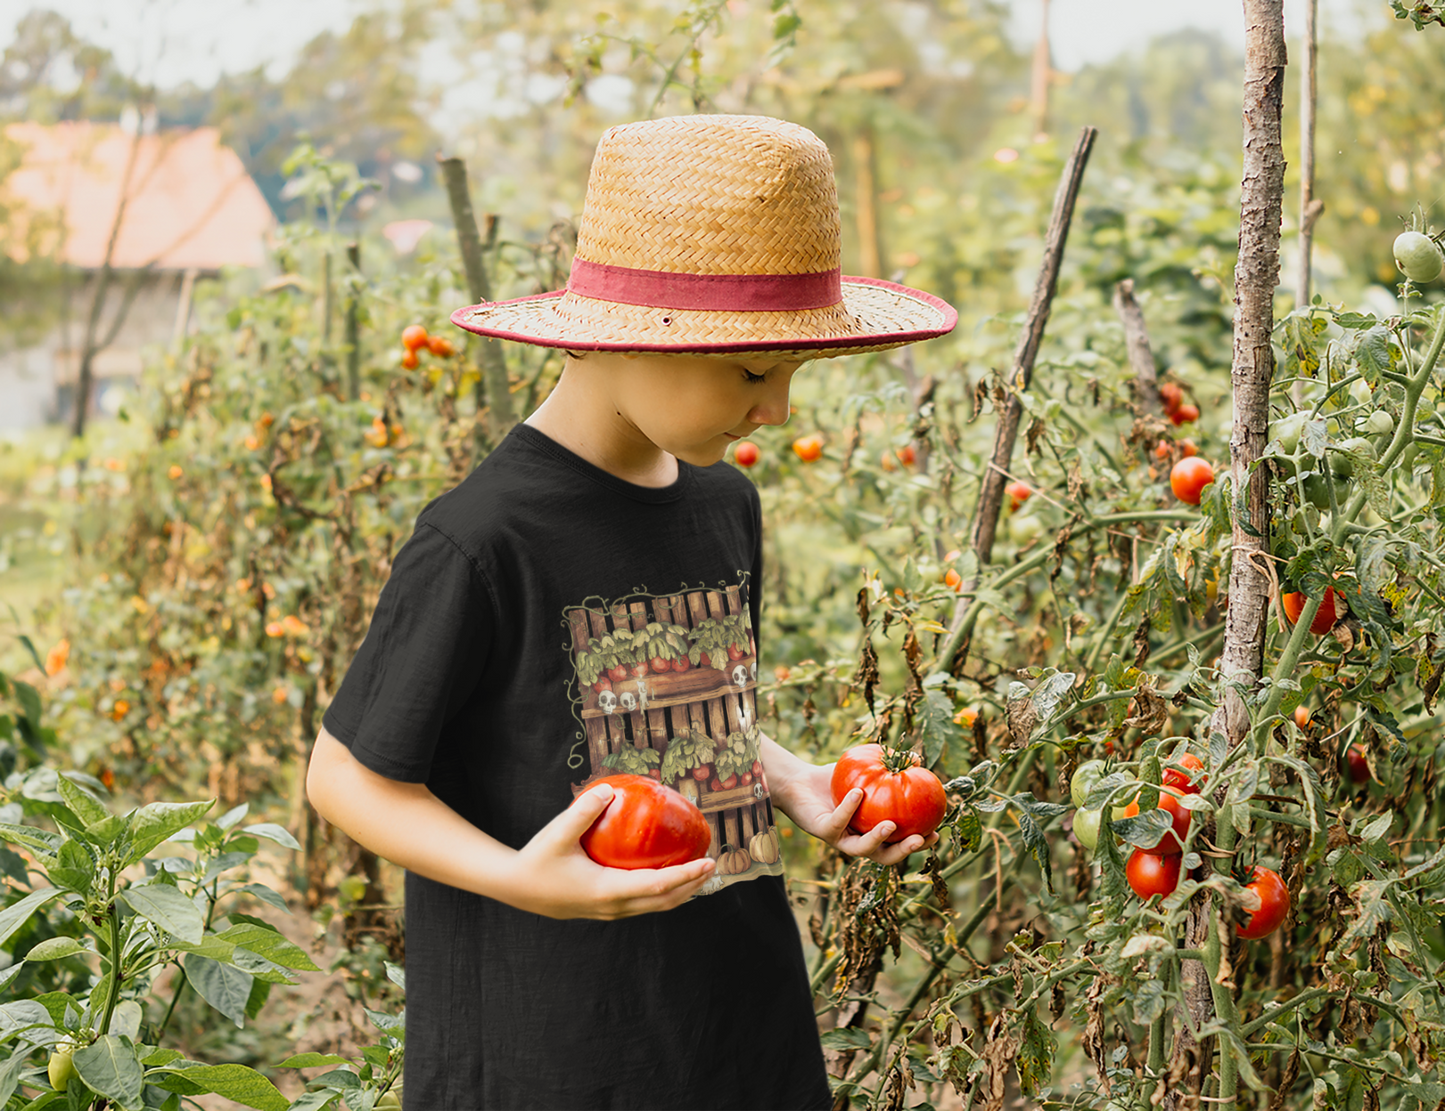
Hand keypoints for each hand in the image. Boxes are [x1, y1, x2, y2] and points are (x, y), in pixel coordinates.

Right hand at [504, 783, 714, 920]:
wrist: (514, 888)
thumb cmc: (537, 859)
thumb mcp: (558, 833)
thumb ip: (583, 811)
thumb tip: (609, 789)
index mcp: (607, 891)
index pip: (658, 885)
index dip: (686, 876)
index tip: (708, 862)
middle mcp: (613, 907)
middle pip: (664, 901)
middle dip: (692, 886)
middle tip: (713, 865)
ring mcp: (609, 912)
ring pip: (654, 906)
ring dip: (680, 892)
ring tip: (698, 873)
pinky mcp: (603, 909)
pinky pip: (642, 903)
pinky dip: (661, 892)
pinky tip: (665, 873)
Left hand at [781, 763, 937, 866]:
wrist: (799, 782)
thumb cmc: (835, 779)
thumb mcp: (865, 769)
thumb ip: (889, 765)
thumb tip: (917, 758)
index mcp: (871, 833)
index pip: (899, 845)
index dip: (918, 844)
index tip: (936, 833)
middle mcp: (856, 841)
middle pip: (884, 857)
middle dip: (904, 852)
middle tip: (920, 839)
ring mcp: (839, 839)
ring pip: (860, 849)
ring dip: (877, 839)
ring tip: (891, 825)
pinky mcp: (821, 831)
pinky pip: (837, 821)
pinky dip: (848, 808)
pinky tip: (859, 792)